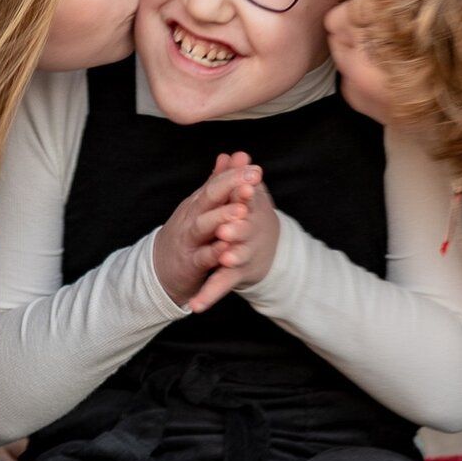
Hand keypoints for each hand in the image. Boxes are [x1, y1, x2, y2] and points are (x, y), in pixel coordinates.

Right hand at [152, 152, 260, 308]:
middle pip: (209, 198)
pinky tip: (228, 247)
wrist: (162, 267)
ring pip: (203, 225)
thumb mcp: (202, 207)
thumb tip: (233, 155)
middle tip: (251, 183)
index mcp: (199, 202)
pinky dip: (214, 252)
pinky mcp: (189, 263)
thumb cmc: (189, 233)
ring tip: (241, 211)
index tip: (255, 169)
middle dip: (230, 188)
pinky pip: (202, 257)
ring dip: (221, 217)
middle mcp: (192, 216)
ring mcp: (189, 239)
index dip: (235, 175)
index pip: (216, 183)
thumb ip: (219, 183)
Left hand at [191, 171, 278, 312]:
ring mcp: (243, 254)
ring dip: (230, 257)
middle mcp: (250, 232)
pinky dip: (208, 295)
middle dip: (236, 228)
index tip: (245, 187)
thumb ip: (238, 176)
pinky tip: (194, 306)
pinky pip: (220, 285)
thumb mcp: (248, 194)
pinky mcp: (235, 274)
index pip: (249, 199)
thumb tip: (235, 153)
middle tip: (227, 228)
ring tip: (223, 258)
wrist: (267, 248)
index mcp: (251, 208)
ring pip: (236, 256)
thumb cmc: (252, 215)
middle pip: (245, 229)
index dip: (246, 194)